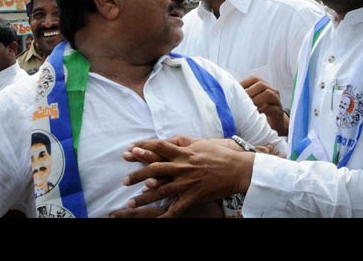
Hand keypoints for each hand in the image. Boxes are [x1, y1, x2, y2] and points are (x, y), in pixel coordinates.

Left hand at [117, 137, 253, 217]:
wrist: (238, 169)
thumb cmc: (221, 155)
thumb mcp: (201, 144)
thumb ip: (185, 143)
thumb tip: (171, 140)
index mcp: (184, 152)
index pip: (158, 147)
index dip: (142, 148)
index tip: (129, 151)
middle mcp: (182, 166)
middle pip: (154, 169)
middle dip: (137, 175)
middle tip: (123, 181)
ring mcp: (187, 182)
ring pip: (160, 190)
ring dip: (144, 197)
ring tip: (130, 203)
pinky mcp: (193, 196)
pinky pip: (176, 208)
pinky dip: (165, 216)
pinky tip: (156, 221)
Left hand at [240, 76, 287, 135]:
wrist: (274, 124)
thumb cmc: (259, 111)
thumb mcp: (251, 102)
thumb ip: (243, 96)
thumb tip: (226, 92)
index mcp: (264, 86)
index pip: (254, 79)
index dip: (244, 84)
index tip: (234, 92)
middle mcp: (272, 90)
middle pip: (261, 84)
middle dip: (249, 92)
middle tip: (240, 101)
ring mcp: (276, 100)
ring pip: (268, 94)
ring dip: (255, 100)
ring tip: (247, 108)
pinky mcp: (278, 111)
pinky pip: (271, 108)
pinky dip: (261, 110)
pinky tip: (254, 115)